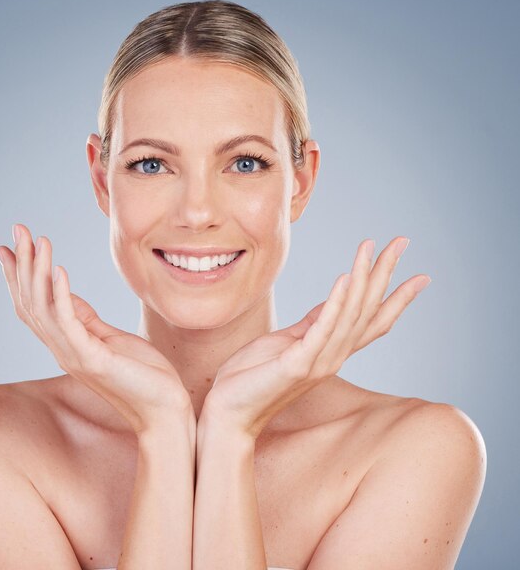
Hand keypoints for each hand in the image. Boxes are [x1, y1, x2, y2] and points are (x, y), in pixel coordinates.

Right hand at [0, 223, 193, 435]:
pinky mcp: (93, 361)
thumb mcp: (110, 339)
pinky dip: (61, 296)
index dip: (18, 276)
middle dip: (22, 264)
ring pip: (44, 309)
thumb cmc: (143, 375)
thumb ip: (85, 320)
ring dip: (38, 272)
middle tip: (18, 229)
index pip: (33, 305)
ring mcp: (75, 356)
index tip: (8, 246)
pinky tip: (59, 270)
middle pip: (31, 302)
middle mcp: (63, 350)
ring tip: (37, 241)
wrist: (165, 411)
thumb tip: (66, 295)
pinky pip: (70, 324)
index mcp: (67, 344)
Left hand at [200, 237, 430, 438]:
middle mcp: (333, 357)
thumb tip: (335, 297)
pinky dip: (335, 303)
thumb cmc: (255, 376)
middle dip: (385, 273)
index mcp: (332, 351)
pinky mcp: (297, 365)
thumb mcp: (289, 342)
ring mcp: (318, 362)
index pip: (373, 322)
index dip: (397, 298)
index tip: (422, 276)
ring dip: (361, 278)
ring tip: (370, 248)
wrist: (230, 411)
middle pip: (368, 310)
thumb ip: (314, 323)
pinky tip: (344, 278)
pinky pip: (321, 329)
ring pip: (349, 314)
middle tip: (402, 241)